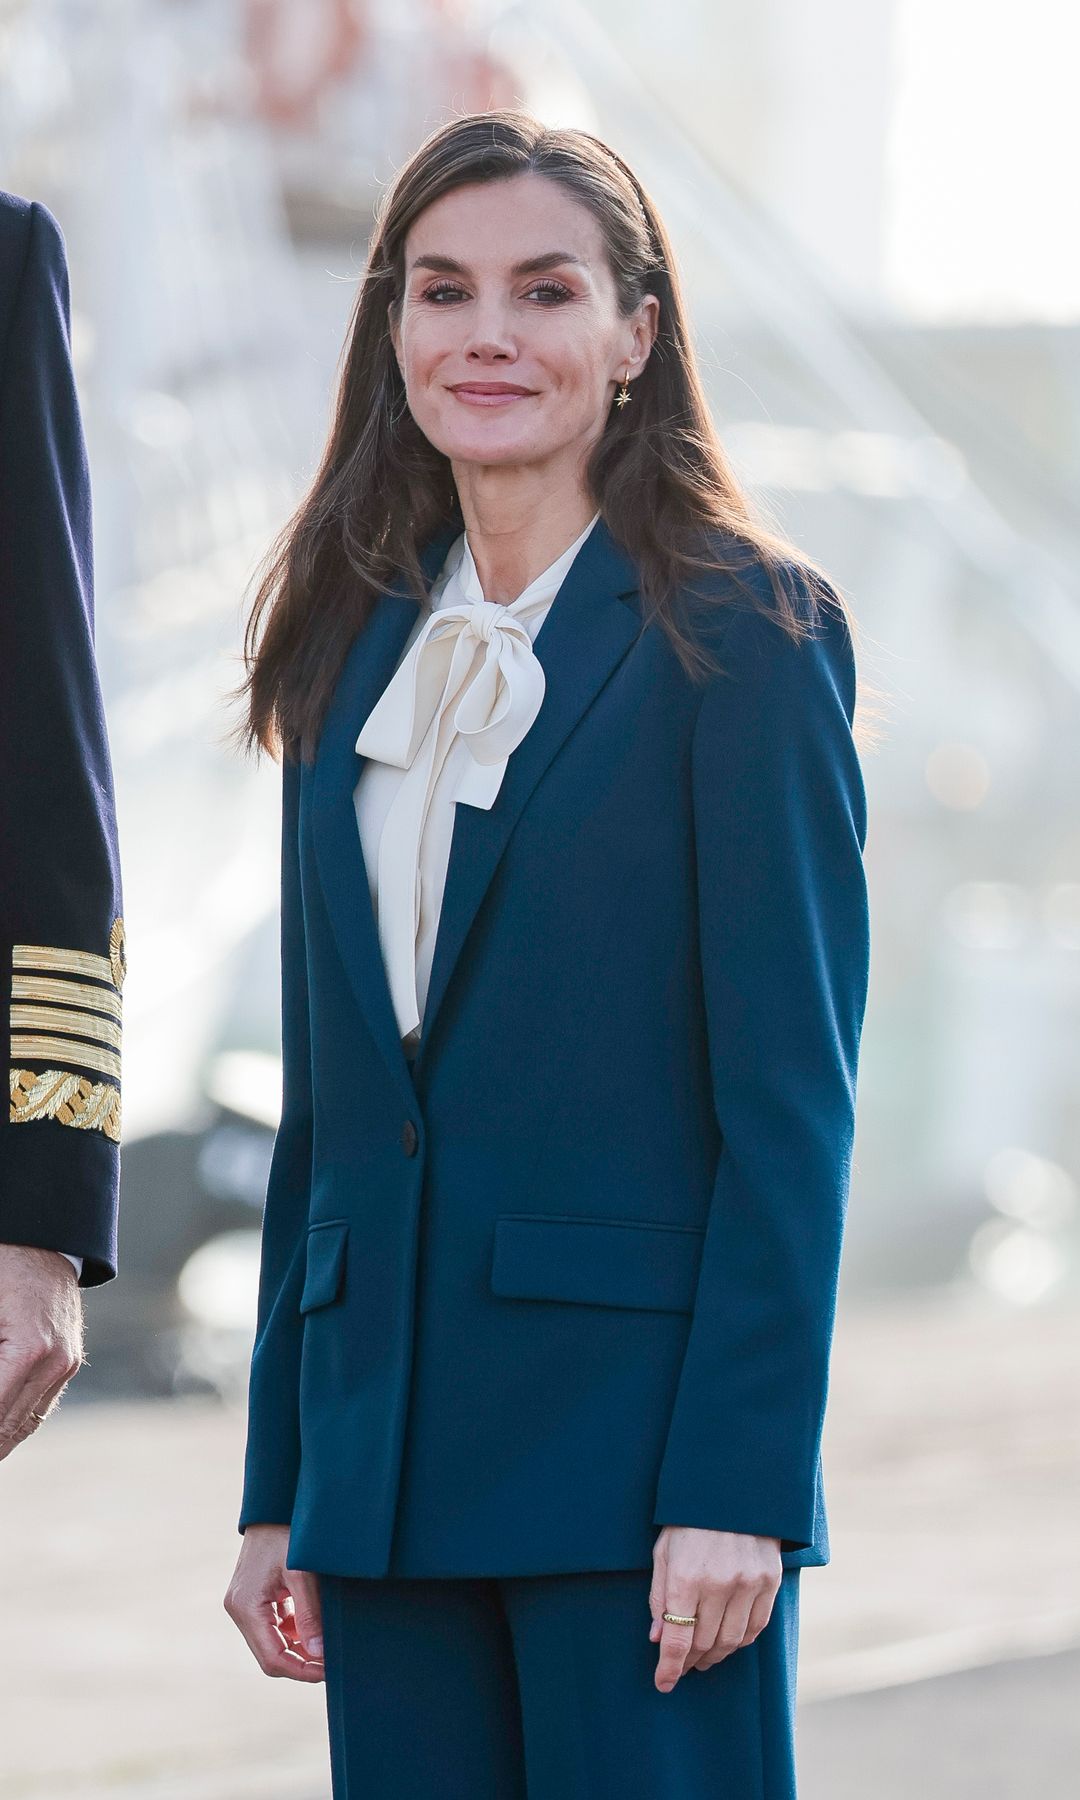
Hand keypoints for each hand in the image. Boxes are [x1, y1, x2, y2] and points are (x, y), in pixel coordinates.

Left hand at [0, 1243, 83, 1461]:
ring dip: (1, 1441)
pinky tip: (0, 1435)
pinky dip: (15, 1425)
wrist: (45, 1237)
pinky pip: (39, 1406)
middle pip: (8, 1427)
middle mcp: (56, 1362)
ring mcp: (67, 1363)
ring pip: (26, 1423)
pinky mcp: (69, 1359)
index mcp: (30, 1350)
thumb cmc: (2, 1268)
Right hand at [224, 1524, 324, 1681]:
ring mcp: (243, 1605)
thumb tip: (317, 1654)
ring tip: (326, 1644)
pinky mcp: (252, 1598)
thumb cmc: (286, 1533)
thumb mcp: (301, 1573)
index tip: (329, 1670)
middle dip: (301, 1663)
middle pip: (270, 1656)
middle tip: (332, 1662)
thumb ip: (309, 1614)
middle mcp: (238, 1610)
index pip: (273, 1658)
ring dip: (298, 1648)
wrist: (272, 1504)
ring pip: (271, 1643)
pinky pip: (272, 1627)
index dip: (302, 1671)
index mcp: (245, 1607)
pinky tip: (312, 1625)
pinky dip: (293, 1632)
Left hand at [649, 1525, 781, 1691]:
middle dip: (691, 1660)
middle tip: (684, 1664)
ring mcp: (748, 1583)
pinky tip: (728, 1639)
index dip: (669, 1667)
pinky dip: (740, 1641)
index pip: (677, 1639)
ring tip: (704, 1656)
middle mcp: (718, 1584)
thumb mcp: (664, 1552)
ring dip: (715, 1655)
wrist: (732, 1489)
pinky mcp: (769, 1581)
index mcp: (685, 1576)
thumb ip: (659, 1597)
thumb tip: (658, 1639)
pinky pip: (756, 1627)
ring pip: (731, 1641)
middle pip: (704, 1643)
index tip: (664, 1683)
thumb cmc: (690, 1520)